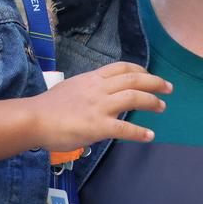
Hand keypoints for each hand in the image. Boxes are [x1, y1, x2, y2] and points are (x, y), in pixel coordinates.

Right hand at [29, 62, 171, 151]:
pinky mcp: (98, 126)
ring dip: (152, 101)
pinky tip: (149, 135)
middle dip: (155, 82)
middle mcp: (99, 89)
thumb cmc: (48, 106)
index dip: (140, 70)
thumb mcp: (71, 88)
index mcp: (92, 79)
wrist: (34, 119)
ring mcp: (99, 107)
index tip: (149, 75)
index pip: (121, 68)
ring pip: (134, 98)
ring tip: (162, 106)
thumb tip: (97, 95)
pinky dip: (139, 131)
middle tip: (169, 88)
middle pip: (134, 80)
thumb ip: (88, 89)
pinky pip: (124, 128)